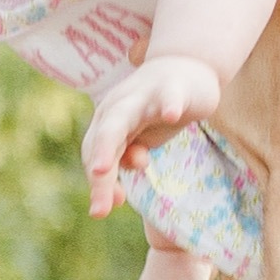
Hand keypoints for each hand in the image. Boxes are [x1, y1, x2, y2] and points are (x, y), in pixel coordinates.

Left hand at [84, 53, 224, 210]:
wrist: (184, 68)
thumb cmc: (154, 112)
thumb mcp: (137, 141)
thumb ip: (123, 163)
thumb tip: (115, 196)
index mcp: (106, 123)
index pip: (94, 156)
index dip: (98, 184)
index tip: (104, 211)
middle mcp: (118, 108)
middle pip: (102, 139)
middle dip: (98, 167)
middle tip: (98, 204)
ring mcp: (143, 96)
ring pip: (122, 118)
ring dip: (112, 141)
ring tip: (116, 166)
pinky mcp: (171, 88)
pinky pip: (168, 97)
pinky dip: (169, 105)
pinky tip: (170, 115)